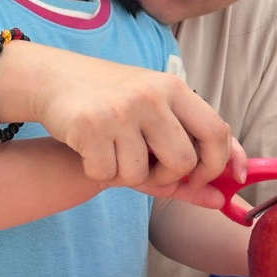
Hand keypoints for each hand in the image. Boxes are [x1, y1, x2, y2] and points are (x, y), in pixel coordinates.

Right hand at [33, 55, 232, 189]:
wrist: (54, 78)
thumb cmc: (111, 99)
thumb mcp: (154, 112)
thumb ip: (190, 152)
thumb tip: (221, 199)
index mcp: (173, 87)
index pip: (217, 131)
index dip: (218, 164)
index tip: (206, 180)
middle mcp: (151, 96)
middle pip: (183, 161)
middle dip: (169, 177)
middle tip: (150, 168)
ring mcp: (120, 111)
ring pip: (141, 174)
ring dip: (126, 174)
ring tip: (113, 150)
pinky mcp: (90, 127)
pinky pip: (108, 174)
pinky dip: (99, 171)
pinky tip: (91, 149)